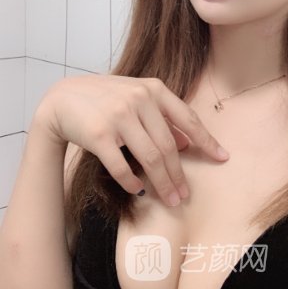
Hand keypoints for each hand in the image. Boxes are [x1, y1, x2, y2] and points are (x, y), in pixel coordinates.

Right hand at [35, 74, 229, 206]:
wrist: (64, 98)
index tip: (222, 157)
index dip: (207, 141)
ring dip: (163, 183)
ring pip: (150, 158)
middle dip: (179, 174)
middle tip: (185, 194)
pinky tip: (138, 190)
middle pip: (169, 146)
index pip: (188, 119)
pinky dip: (132, 182)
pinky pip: (122, 166)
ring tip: (171, 199)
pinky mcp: (99, 134)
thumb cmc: (107, 99)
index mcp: (154, 90)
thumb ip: (164, 116)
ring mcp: (119, 116)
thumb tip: (188, 143)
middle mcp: (140, 100)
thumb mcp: (139, 98)